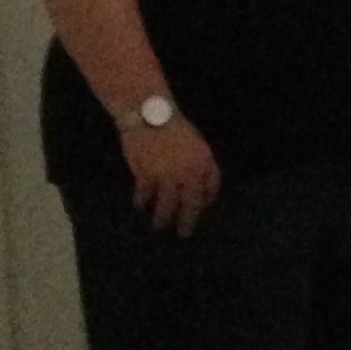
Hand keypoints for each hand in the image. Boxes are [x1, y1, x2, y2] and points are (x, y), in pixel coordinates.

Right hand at [125, 116, 220, 234]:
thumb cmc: (176, 128)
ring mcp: (167, 176)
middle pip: (190, 204)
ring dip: (163, 217)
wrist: (151, 116)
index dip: (206, 202)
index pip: (210, 189)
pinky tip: (140, 206)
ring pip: (166, 204)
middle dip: (187, 220)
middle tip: (184, 233)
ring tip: (159, 226)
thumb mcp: (197, 144)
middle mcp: (188, 173)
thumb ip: (200, 164)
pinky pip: (145, 195)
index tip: (199, 210)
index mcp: (204, 163)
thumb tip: (199, 187)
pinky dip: (142, 202)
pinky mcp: (146, 175)